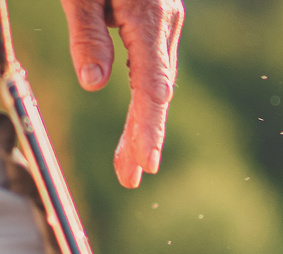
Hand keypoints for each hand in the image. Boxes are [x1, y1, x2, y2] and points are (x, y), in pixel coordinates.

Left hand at [59, 0, 183, 187]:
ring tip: (129, 164)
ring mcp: (166, 23)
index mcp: (149, 17)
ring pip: (158, 83)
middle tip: (132, 177)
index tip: (146, 161)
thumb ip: (88, 34)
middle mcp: (166, 24)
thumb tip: (95, 85)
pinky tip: (137, 124)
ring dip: (144, 125)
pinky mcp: (158, 21)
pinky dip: (145, 100)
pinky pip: (154, 68)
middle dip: (145, 137)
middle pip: (158, 92)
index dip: (149, 126)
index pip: (152, 85)